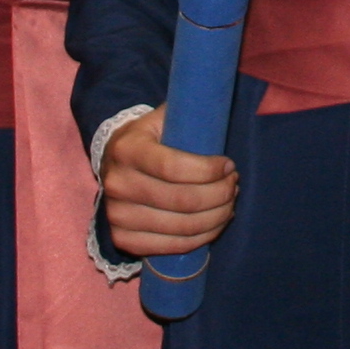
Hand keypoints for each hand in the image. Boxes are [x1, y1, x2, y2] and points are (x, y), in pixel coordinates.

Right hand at [101, 107, 237, 257]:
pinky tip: (214, 223)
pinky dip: (201, 238)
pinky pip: (170, 247)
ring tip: (229, 203)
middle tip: (234, 184)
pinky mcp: (122, 239)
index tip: (229, 164)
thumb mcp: (165, 116)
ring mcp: (116, 215)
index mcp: (127, 149)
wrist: (115, 160)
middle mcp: (117, 184)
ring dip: (217, 218)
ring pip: (181, 228)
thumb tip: (222, 100)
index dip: (209, 170)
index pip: (173, 167)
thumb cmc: (151, 137)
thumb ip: (190, 112)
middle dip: (220, 195)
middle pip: (182, 202)